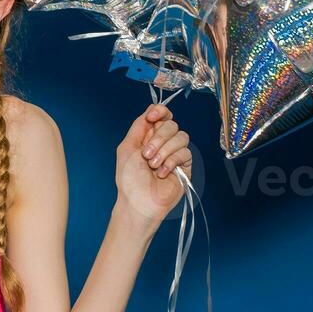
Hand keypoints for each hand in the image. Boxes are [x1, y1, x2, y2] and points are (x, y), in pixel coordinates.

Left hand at [115, 103, 193, 223]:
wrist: (139, 201)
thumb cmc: (129, 179)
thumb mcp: (127, 148)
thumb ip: (139, 126)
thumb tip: (151, 109)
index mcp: (148, 136)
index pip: (161, 115)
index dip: (160, 112)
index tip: (152, 118)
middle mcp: (163, 143)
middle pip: (171, 124)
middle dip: (158, 138)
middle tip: (146, 155)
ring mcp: (174, 154)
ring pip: (181, 136)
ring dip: (165, 151)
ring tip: (153, 166)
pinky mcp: (185, 166)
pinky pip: (186, 153)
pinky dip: (172, 161)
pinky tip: (162, 173)